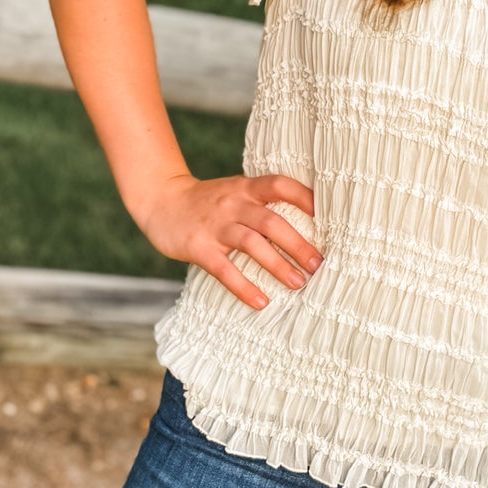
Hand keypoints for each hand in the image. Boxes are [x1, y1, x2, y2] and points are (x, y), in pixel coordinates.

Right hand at [139, 172, 321, 310]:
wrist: (161, 200)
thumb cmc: (207, 202)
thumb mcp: (234, 192)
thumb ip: (261, 203)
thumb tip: (306, 224)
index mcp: (245, 189)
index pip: (280, 185)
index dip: (304, 197)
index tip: (326, 215)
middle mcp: (233, 204)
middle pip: (272, 221)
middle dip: (299, 244)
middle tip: (319, 265)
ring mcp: (215, 226)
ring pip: (252, 244)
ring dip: (278, 265)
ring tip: (298, 283)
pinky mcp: (198, 248)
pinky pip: (224, 269)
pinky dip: (244, 287)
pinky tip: (261, 302)